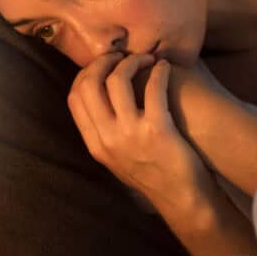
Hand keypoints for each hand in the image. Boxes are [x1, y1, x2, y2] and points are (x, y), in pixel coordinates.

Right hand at [67, 51, 217, 213]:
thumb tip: (100, 101)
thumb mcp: (117, 160)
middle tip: (122, 57)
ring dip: (132, 62)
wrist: (182, 199)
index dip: (86, 74)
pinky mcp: (157, 130)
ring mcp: (130, 135)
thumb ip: (104, 134)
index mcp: (95, 145)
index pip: (74, 97)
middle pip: (89, 84)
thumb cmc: (154, 176)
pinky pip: (152, 87)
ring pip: (117, 80)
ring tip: (146, 60)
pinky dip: (159, 71)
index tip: (103, 66)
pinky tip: (165, 68)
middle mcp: (107, 139)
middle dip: (105, 61)